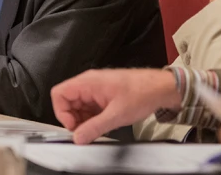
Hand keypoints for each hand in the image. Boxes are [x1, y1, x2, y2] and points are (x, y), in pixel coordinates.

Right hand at [50, 69, 180, 144]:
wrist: (160, 88)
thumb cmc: (141, 93)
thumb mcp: (116, 115)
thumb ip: (94, 127)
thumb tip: (78, 137)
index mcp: (88, 82)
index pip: (59, 93)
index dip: (61, 112)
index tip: (73, 126)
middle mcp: (89, 83)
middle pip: (67, 101)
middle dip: (73, 119)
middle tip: (85, 132)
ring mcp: (95, 89)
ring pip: (78, 106)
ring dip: (83, 120)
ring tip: (97, 129)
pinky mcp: (102, 95)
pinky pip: (89, 107)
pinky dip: (91, 118)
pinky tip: (102, 125)